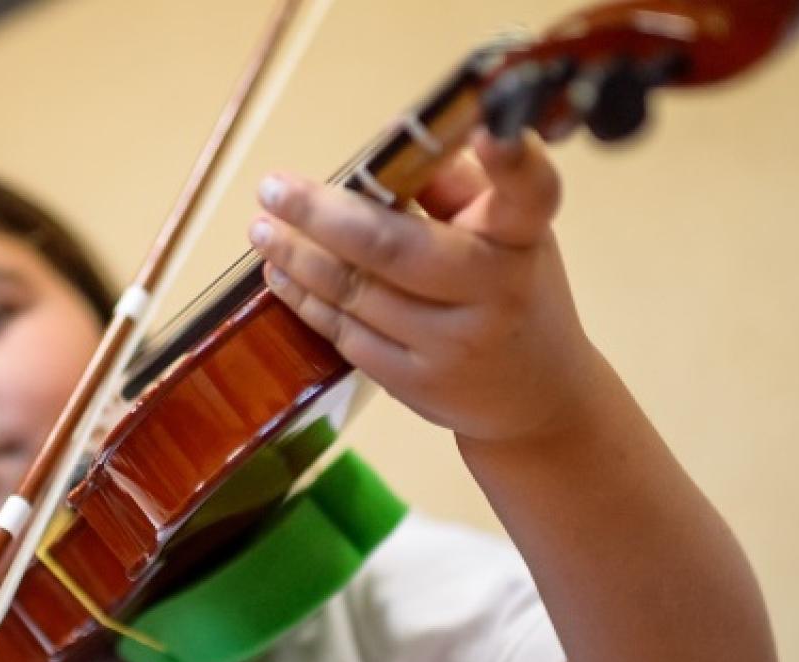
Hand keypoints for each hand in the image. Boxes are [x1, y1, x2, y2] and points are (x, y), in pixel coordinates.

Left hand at [248, 128, 600, 446]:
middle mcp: (495, 290)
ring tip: (262, 226)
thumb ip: (454, 186)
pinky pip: (346, 332)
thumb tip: (390, 143)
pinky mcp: (416, 383)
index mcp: (523, 237)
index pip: (527, 193)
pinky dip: (306, 298)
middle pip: (394, 247)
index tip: (493, 127)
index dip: (512, 160)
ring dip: (298, 255)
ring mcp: (452, 343)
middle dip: (321, 215)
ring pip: (356, 291)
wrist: (535, 397)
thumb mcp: (506, 233)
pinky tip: (280, 272)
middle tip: (272, 188)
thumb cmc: (510, 289)